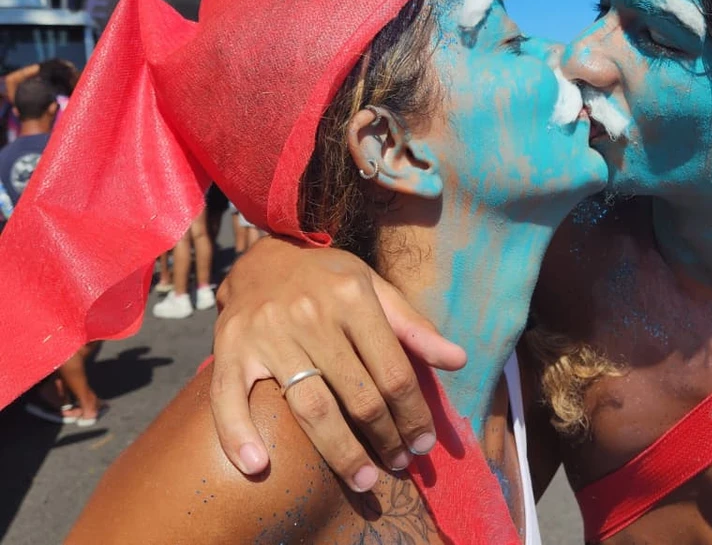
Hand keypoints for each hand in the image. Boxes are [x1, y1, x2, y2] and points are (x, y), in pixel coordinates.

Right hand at [209, 236, 466, 490]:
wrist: (261, 258)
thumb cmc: (327, 280)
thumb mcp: (375, 288)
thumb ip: (414, 327)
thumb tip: (458, 360)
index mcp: (352, 298)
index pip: (393, 371)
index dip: (414, 413)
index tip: (425, 443)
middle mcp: (310, 315)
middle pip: (358, 396)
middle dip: (385, 438)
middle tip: (400, 464)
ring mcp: (267, 334)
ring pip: (310, 407)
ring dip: (340, 452)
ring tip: (364, 479)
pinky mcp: (228, 349)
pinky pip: (229, 398)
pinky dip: (239, 435)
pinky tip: (257, 465)